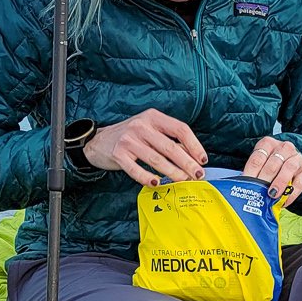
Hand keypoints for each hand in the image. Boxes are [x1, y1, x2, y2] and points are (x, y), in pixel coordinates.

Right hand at [84, 109, 206, 184]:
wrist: (98, 141)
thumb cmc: (130, 137)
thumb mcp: (150, 131)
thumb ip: (169, 140)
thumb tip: (192, 157)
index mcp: (153, 117)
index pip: (180, 129)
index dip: (194, 145)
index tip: (202, 159)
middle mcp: (141, 125)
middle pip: (170, 146)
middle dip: (187, 163)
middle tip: (197, 175)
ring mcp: (129, 140)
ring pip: (156, 159)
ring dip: (172, 172)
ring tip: (182, 180)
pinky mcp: (118, 154)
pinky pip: (136, 169)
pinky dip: (148, 178)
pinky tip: (157, 183)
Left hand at [243, 138, 301, 207]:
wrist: (290, 164)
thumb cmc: (270, 166)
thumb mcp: (260, 165)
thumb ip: (253, 173)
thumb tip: (243, 187)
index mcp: (268, 144)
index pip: (258, 157)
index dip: (252, 172)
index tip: (247, 184)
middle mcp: (284, 148)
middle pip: (273, 162)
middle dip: (265, 178)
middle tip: (259, 191)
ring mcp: (297, 158)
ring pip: (289, 167)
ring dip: (280, 182)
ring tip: (272, 195)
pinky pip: (300, 181)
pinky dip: (292, 192)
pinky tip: (284, 200)